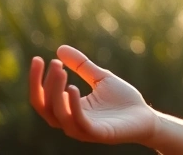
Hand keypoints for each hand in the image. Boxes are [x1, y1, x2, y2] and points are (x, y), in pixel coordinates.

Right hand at [30, 45, 156, 144]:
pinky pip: (79, 122)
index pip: (43, 98)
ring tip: (61, 71)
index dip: (37, 80)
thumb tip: (60, 49)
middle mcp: (70, 122)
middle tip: (55, 63)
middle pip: (45, 107)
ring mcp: (82, 129)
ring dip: (56, 93)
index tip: (38, 58)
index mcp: (68, 109)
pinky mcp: (97, 133)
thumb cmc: (123, 100)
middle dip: (46, 85)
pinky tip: (72, 88)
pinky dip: (73, 106)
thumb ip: (81, 66)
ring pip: (58, 115)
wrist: (146, 117)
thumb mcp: (100, 78)